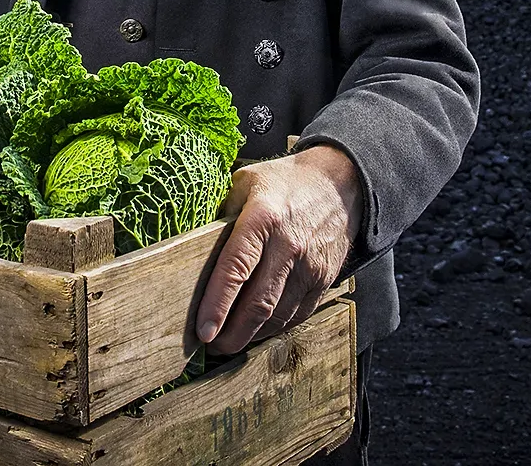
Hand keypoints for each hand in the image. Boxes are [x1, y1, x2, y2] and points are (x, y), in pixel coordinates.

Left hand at [193, 144, 365, 356]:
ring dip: (251, 335)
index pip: (236, 269)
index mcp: (263, 218)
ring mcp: (310, 267)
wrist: (341, 184)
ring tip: (229, 341)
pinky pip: (296, 315)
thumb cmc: (284, 183)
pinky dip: (274, 329)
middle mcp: (288, 246)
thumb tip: (189, 247)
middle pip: (257, 304)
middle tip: (210, 346)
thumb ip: (220, 214)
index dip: (217, 304)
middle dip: (231, 334)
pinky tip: (257, 330)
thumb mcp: (245, 183)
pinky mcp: (325, 280)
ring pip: (277, 316)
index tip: (202, 331)